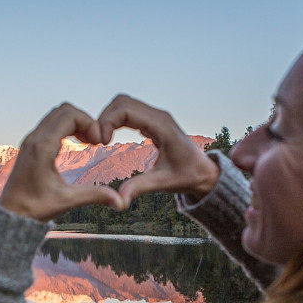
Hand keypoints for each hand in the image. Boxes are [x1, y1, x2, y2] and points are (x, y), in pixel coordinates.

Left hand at [0, 103, 123, 220]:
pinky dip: (67, 127)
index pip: (69, 115)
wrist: (11, 213)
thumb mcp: (67, 201)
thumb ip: (95, 196)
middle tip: (96, 140)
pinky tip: (77, 144)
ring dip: (76, 123)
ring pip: (57, 114)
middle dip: (84, 120)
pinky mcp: (30, 144)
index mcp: (42, 147)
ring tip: (89, 141)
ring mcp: (31, 139)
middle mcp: (34, 138)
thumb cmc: (35, 208)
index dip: (90, 122)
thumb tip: (121, 201)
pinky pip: (51, 123)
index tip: (99, 142)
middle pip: (64, 110)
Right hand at [98, 94, 219, 205]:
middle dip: (104, 117)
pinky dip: (115, 120)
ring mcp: (156, 117)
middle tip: (97, 141)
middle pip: (122, 102)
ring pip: (124, 104)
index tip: (101, 143)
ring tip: (101, 140)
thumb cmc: (188, 176)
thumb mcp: (163, 183)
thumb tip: (119, 200)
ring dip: (108, 118)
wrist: (204, 173)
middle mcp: (158, 116)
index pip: (126, 109)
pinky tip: (109, 138)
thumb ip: (140, 187)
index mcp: (161, 125)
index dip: (107, 121)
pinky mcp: (153, 123)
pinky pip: (130, 112)